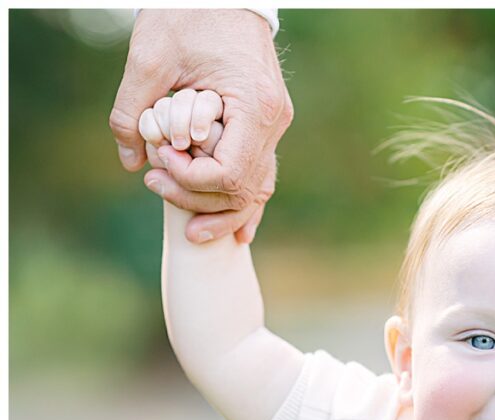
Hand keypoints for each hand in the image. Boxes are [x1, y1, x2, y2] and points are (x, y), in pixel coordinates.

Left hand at [109, 9, 292, 243]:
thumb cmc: (188, 15)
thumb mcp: (149, 57)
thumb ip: (132, 111)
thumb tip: (130, 160)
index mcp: (254, 106)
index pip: (229, 173)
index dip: (190, 181)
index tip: (158, 163)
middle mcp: (273, 121)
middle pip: (245, 188)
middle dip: (200, 199)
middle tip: (156, 187)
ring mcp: (274, 123)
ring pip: (258, 187)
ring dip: (225, 212)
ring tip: (193, 232)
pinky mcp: (266, 122)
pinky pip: (260, 172)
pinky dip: (244, 200)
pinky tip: (235, 229)